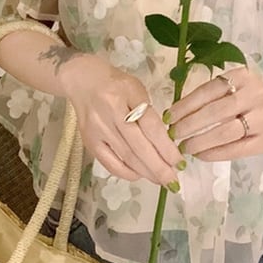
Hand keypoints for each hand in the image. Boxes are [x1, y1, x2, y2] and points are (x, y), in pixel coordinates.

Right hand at [60, 53, 182, 185]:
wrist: (83, 81)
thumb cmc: (117, 84)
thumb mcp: (137, 89)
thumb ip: (149, 114)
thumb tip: (165, 145)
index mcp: (128, 94)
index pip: (151, 126)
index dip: (166, 147)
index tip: (179, 161)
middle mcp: (111, 112)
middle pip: (138, 145)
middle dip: (159, 167)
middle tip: (174, 181)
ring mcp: (98, 129)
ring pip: (126, 156)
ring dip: (146, 172)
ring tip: (162, 180)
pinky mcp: (89, 141)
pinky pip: (109, 163)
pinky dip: (126, 172)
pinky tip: (139, 176)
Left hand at [166, 68, 262, 160]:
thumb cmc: (251, 98)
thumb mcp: (236, 85)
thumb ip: (212, 94)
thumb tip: (176, 113)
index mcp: (243, 77)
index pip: (209, 90)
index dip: (186, 104)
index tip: (168, 117)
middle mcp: (254, 95)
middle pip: (216, 111)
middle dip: (190, 124)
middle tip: (173, 134)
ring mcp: (262, 119)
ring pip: (226, 132)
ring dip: (200, 141)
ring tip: (184, 147)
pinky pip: (235, 150)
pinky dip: (214, 153)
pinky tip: (200, 154)